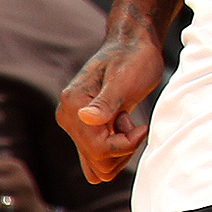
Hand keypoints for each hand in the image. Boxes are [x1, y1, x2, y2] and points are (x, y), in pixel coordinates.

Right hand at [60, 30, 164, 180]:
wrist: (133, 46)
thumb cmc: (133, 58)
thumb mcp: (125, 78)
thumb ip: (107, 101)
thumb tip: (87, 118)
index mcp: (73, 106)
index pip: (98, 149)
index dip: (125, 145)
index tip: (142, 128)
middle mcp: (69, 118)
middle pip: (97, 162)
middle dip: (123, 149)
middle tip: (135, 125)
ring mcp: (76, 125)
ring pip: (98, 165)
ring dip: (120, 151)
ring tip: (128, 123)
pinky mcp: (87, 128)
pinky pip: (99, 157)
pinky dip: (117, 149)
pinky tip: (126, 126)